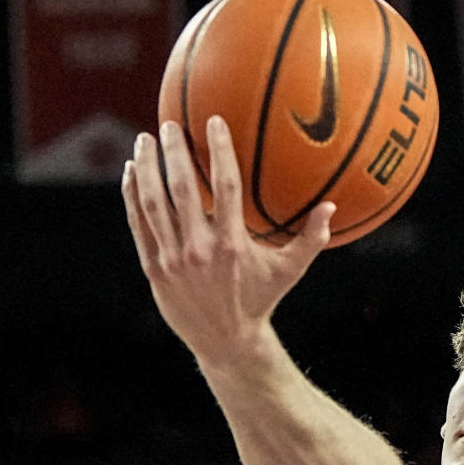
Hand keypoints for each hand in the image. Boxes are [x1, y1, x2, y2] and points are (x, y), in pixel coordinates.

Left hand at [122, 116, 334, 368]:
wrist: (226, 342)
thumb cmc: (259, 301)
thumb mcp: (288, 272)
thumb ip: (310, 239)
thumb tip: (332, 206)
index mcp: (232, 246)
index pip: (224, 186)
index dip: (218, 150)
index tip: (213, 122)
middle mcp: (199, 251)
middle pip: (181, 188)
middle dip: (174, 151)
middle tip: (169, 125)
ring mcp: (173, 260)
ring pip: (153, 203)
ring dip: (147, 167)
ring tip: (145, 140)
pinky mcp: (154, 269)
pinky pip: (138, 225)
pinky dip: (131, 196)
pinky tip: (131, 171)